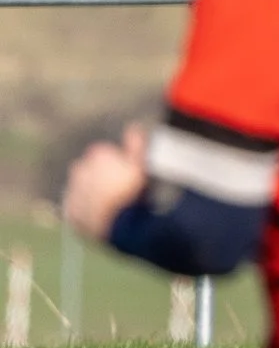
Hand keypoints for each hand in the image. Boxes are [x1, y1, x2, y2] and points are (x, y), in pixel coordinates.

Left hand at [65, 123, 149, 239]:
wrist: (115, 222)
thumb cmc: (130, 191)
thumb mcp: (140, 165)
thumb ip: (136, 144)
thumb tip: (134, 125)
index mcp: (97, 154)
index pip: (108, 155)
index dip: (121, 166)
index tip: (129, 178)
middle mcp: (80, 167)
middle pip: (94, 170)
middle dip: (104, 178)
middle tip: (121, 192)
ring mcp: (73, 188)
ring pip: (86, 188)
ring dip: (96, 193)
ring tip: (113, 206)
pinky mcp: (70, 207)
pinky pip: (80, 205)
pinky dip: (88, 209)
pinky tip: (103, 216)